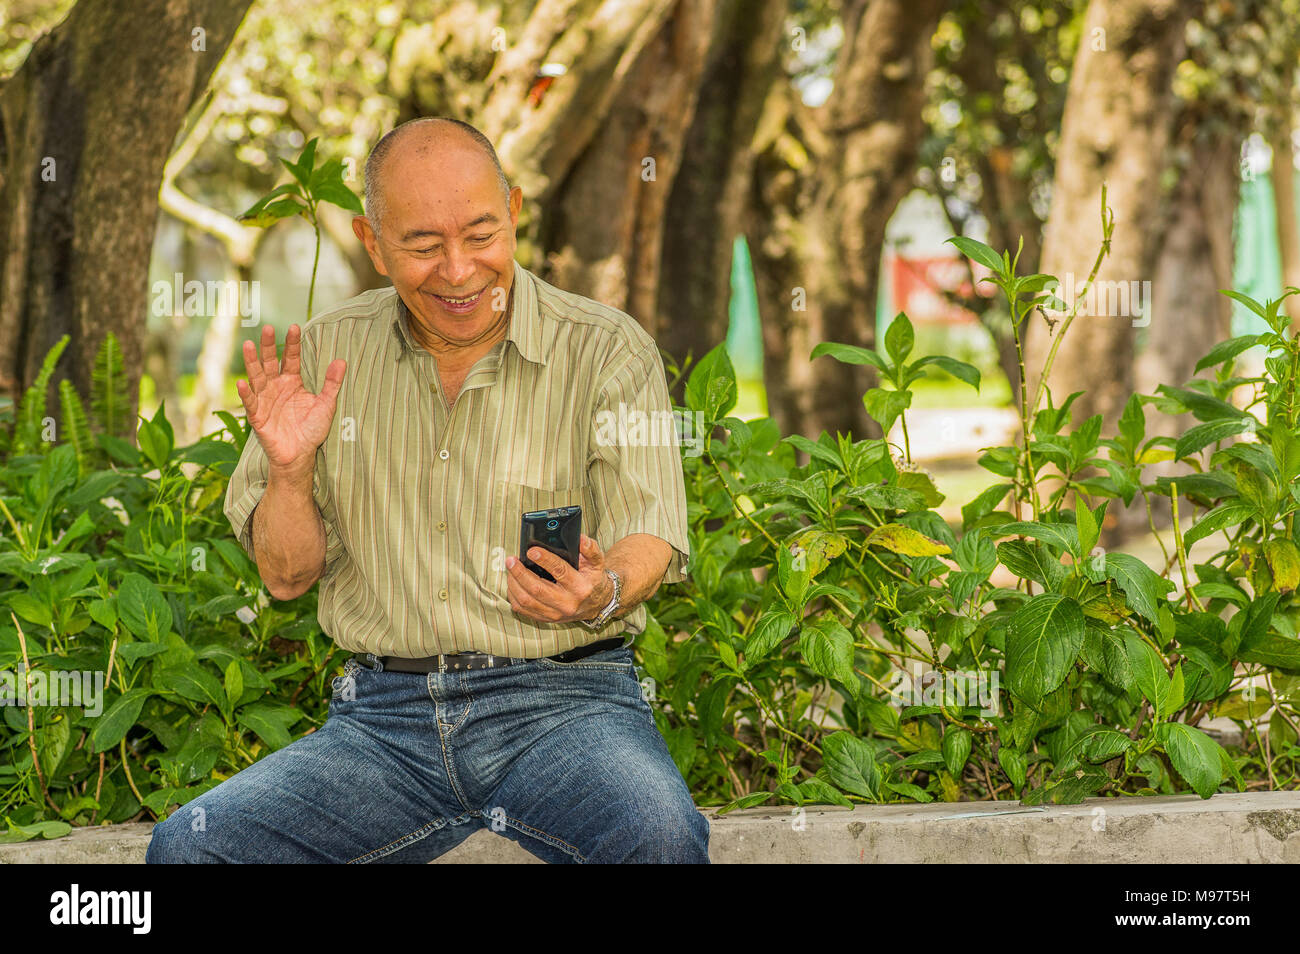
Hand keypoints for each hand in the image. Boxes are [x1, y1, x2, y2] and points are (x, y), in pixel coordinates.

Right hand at [236, 324, 345, 473]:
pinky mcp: (257, 416)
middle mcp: (276, 387)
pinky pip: (250, 402)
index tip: (295, 327)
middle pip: (270, 362)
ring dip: (252, 362)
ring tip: (248, 345)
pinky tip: (242, 382)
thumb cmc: (312, 430)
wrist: (301, 455)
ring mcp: (265, 400)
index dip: (293, 344)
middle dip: (268, 346)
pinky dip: (246, 393)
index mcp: (292, 382)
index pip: (291, 358)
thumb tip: (341, 360)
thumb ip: (332, 384)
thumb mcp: (326, 405)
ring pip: (257, 377)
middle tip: (268, 328)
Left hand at [506, 534, 612, 623]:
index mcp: (580, 587)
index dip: (545, 560)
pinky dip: (514, 596)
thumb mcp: (596, 562)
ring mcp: (556, 614)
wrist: (596, 604)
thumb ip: (590, 549)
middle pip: (537, 589)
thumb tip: (580, 539)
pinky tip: (513, 583)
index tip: (531, 551)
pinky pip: (523, 610)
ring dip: (514, 584)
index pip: (560, 572)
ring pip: (527, 601)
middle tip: (511, 560)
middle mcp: (567, 603)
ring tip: (511, 569)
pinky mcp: (546, 619)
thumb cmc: (592, 579)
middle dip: (520, 573)